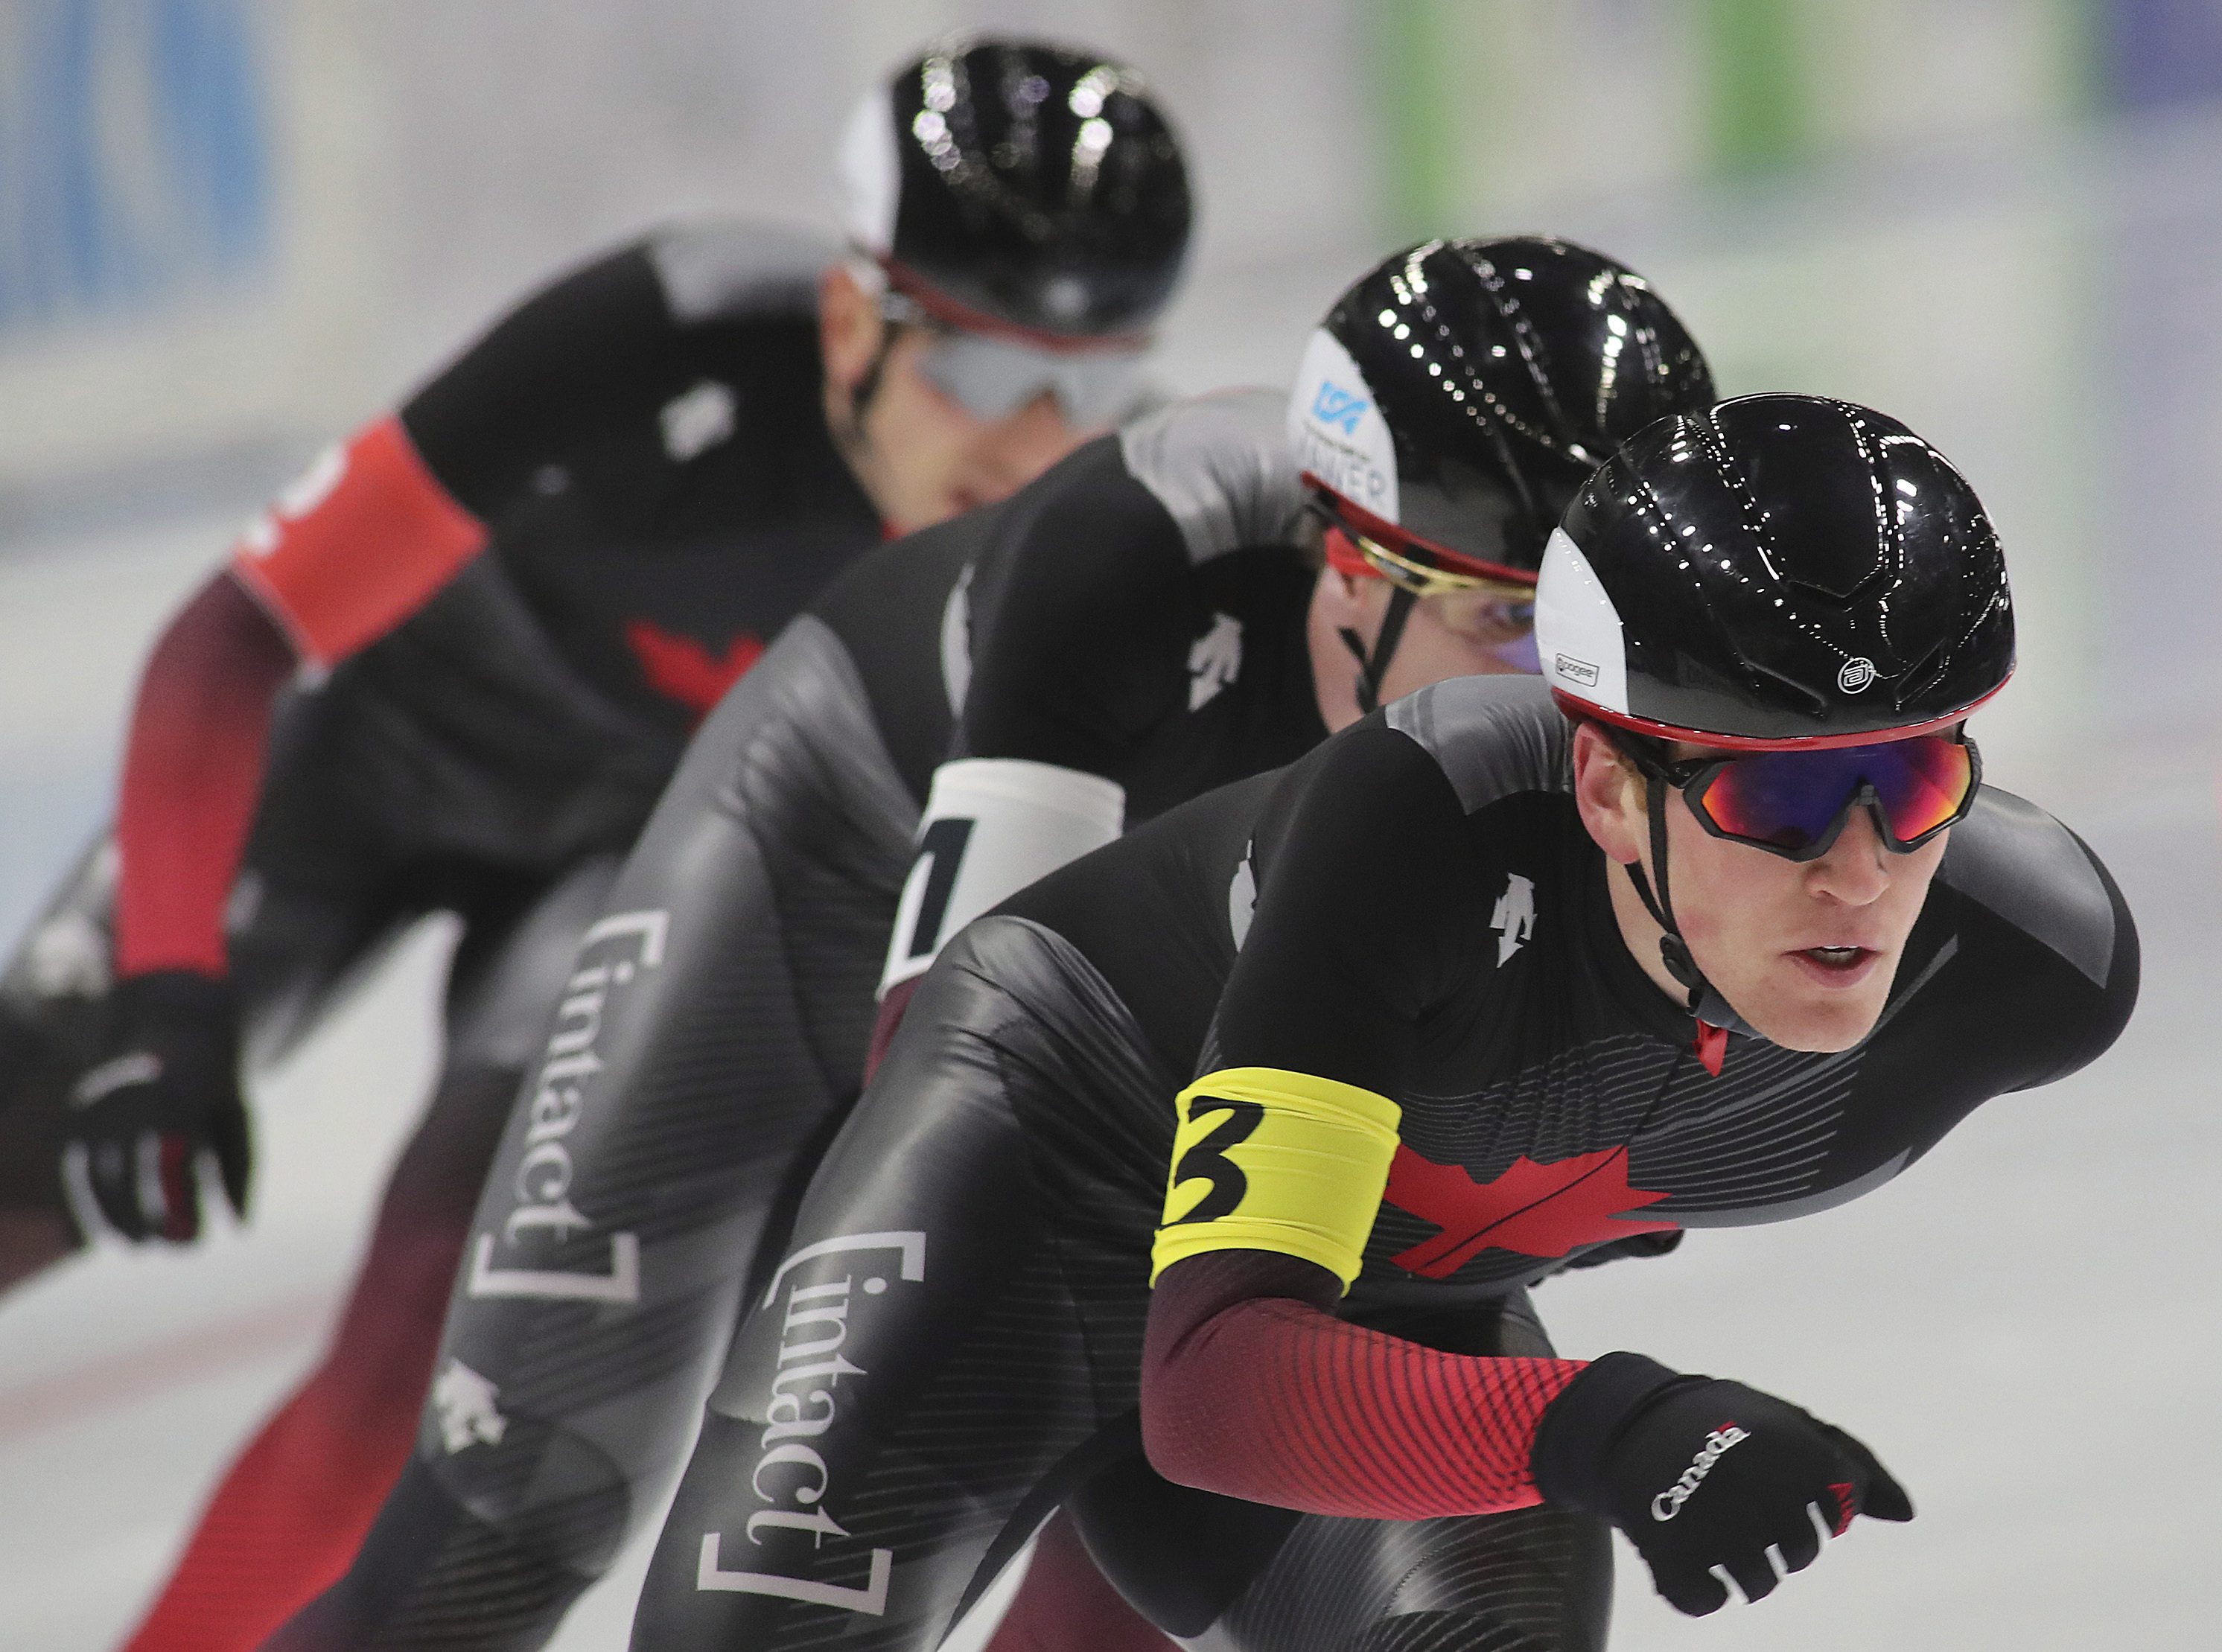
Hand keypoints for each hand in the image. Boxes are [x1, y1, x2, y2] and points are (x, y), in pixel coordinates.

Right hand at [64, 970, 249, 1241]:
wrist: (173, 1018)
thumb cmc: (215, 1080)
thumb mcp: (238, 1115)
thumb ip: (239, 1170)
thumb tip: (240, 1228)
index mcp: (180, 1094)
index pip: (175, 1162)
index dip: (181, 1206)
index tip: (194, 1240)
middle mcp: (132, 1096)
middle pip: (128, 1172)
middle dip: (143, 1217)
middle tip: (162, 1247)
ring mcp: (100, 1102)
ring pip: (93, 1172)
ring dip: (108, 1216)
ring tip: (133, 1245)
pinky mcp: (78, 1111)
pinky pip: (72, 1165)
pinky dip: (77, 1201)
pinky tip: (87, 1236)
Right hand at [1534, 1352, 1912, 1614]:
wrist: (1628, 1419)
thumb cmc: (1726, 1422)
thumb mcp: (1790, 1423)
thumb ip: (1853, 1462)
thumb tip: (1907, 1515)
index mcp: (1790, 1447)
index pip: (1842, 1506)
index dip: (1820, 1499)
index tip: (1786, 1479)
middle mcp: (1756, 1484)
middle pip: (1801, 1551)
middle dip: (1781, 1534)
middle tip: (1745, 1502)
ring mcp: (1710, 1520)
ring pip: (1758, 1583)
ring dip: (1743, 1564)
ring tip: (1716, 1527)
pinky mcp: (1667, 1548)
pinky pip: (1705, 1600)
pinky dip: (1700, 1586)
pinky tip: (1689, 1551)